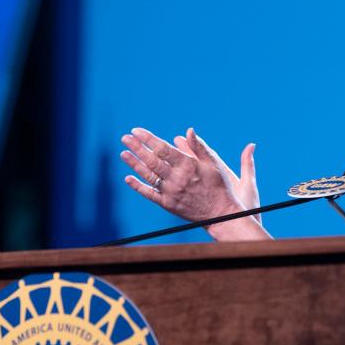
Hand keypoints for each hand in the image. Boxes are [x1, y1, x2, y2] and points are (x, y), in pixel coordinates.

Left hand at [120, 127, 262, 230]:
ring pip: (148, 175)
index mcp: (188, 165)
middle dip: (137, 148)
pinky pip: (149, 193)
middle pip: (152, 160)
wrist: (221, 214)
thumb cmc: (218, 187)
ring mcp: (171, 192)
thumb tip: (189, 130)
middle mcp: (177, 178)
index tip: (136, 131)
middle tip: (125, 138)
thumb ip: (199, 147)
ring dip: (134, 164)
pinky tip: (128, 178)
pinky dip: (138, 186)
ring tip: (124, 153)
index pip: (163, 148)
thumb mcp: (213, 164)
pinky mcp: (168, 204)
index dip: (148, 138)